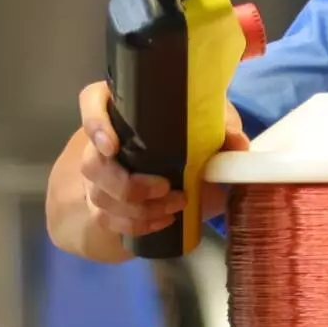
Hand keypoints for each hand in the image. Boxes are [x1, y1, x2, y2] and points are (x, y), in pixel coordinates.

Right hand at [43, 80, 247, 262]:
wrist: (185, 179)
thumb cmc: (193, 144)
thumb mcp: (211, 133)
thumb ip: (224, 130)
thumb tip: (236, 140)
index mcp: (124, 111)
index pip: (91, 101)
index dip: (93, 121)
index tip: (111, 145)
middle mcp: (104, 141)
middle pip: (92, 162)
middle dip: (128, 183)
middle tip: (164, 187)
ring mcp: (100, 175)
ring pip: (100, 195)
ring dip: (139, 208)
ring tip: (175, 205)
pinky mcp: (105, 204)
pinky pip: (108, 219)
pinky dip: (137, 225)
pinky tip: (163, 221)